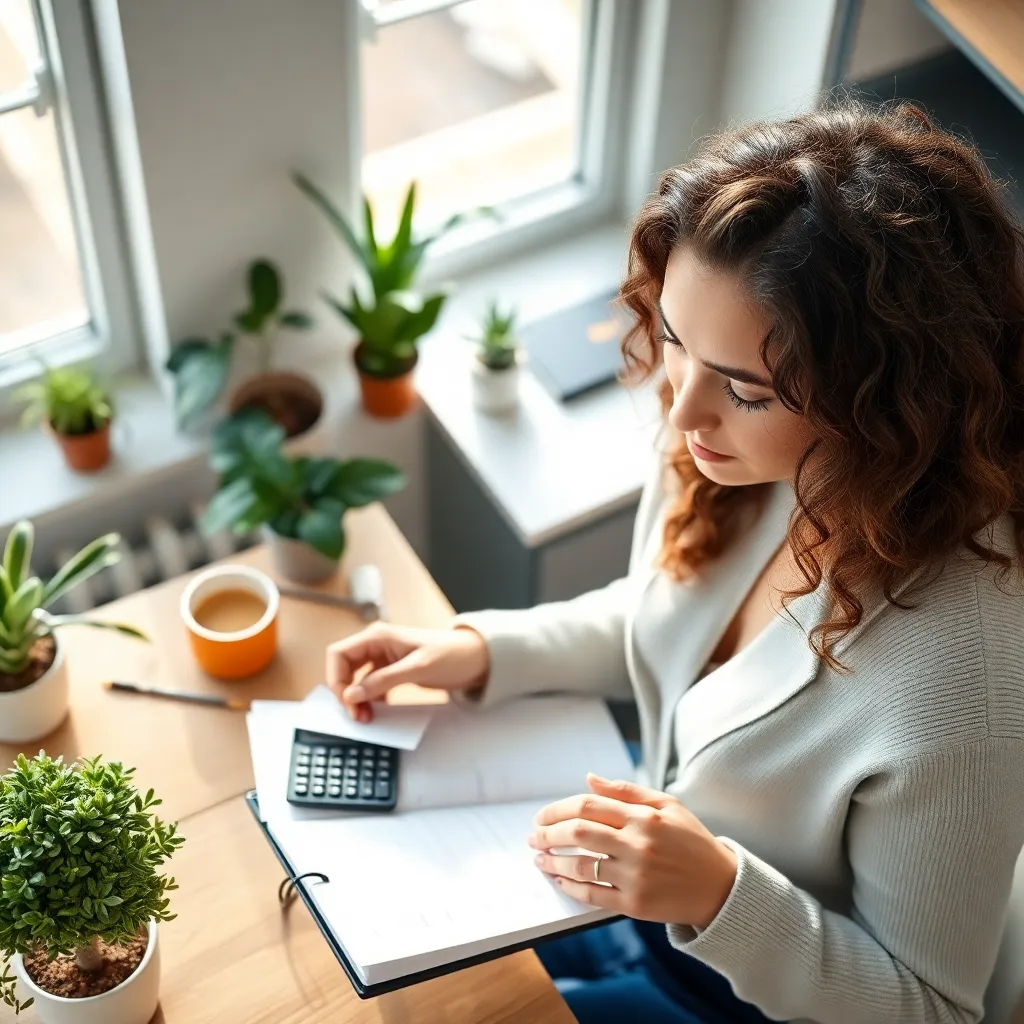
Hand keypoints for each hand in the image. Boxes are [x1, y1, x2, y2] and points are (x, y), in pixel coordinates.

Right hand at [326, 623, 489, 722]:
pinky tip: (378, 711)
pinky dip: (371, 699)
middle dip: (346, 692)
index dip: (336, 678)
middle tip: (357, 716)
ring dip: (357, 699)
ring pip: (357, 679)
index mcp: (378, 636)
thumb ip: (382, 681)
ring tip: (367, 718)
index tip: (346, 702)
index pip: (339, 654)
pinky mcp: (393, 670)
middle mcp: (377, 644)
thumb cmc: (451, 656)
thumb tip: (350, 696)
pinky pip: (372, 686)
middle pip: (344, 667)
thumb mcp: (417, 669)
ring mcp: (384, 657)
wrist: (478, 659)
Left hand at [529, 775, 737, 929]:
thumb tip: (589, 778)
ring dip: (553, 861)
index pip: (587, 805)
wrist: (721, 887)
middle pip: (578, 832)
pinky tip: (559, 880)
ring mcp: (636, 876)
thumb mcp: (667, 805)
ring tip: (540, 858)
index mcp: (643, 816)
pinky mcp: (635, 904)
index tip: (542, 816)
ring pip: (581, 865)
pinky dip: (570, 887)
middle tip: (534, 836)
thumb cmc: (692, 841)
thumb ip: (626, 790)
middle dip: (548, 833)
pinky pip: (593, 895)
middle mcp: (637, 844)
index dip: (558, 809)